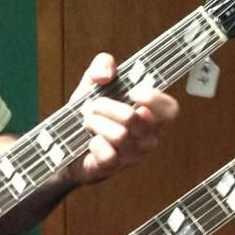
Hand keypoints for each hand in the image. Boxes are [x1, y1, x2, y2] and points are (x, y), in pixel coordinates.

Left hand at [67, 52, 178, 185]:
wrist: (65, 143)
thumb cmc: (90, 113)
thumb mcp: (93, 83)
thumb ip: (102, 65)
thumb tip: (106, 74)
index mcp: (150, 116)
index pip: (170, 110)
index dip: (153, 99)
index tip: (131, 91)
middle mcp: (146, 138)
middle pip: (134, 118)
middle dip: (106, 106)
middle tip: (93, 106)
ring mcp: (131, 156)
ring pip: (119, 135)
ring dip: (96, 123)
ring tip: (87, 122)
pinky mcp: (112, 169)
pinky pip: (108, 155)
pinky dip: (94, 144)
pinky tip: (90, 142)